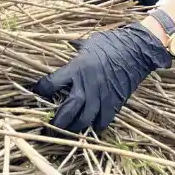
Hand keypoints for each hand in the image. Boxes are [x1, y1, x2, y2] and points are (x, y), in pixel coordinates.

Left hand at [31, 22, 172, 133]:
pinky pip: (103, 121)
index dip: (41, 90)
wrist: (138, 49)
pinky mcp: (114, 103)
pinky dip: (95, 127)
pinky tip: (90, 126)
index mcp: (76, 68)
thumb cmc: (112, 42)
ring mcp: (101, 96)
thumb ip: (76, 50)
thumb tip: (69, 45)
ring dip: (73, 128)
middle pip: (67, 111)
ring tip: (66, 131)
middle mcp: (86, 85)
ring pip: (83, 121)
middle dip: (56, 122)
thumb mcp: (89, 43)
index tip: (37, 92)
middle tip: (47, 128)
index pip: (51, 84)